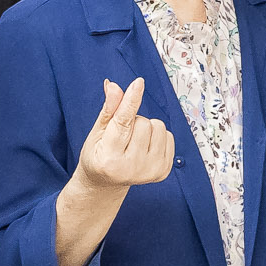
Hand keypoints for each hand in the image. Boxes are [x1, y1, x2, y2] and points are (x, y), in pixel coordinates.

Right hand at [73, 77, 174, 191]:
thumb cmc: (98, 155)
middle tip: (122, 136)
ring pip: (158, 126)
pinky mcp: (163, 171)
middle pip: (143, 122)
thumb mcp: (97, 133)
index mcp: (109, 159)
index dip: (130, 101)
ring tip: (133, 141)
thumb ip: (108, 110)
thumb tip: (113, 86)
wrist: (106, 182)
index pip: (122, 123)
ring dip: (146, 128)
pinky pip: (169, 136)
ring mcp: (150, 171)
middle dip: (133, 121)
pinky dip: (157, 137)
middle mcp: (132, 167)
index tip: (138, 83)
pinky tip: (144, 148)